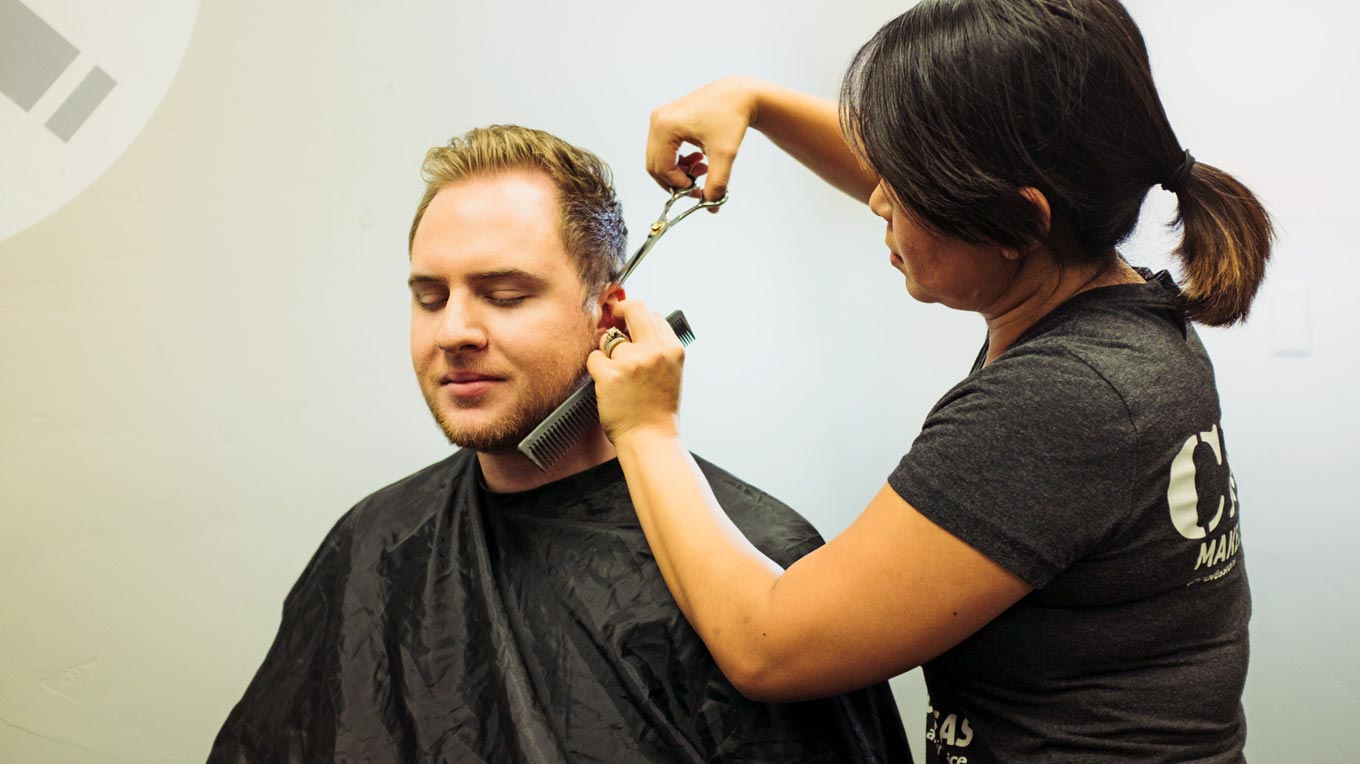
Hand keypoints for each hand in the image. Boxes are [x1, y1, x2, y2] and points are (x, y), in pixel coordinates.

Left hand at [586, 300, 685, 442]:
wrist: (650, 439)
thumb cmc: (657, 410)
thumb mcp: (670, 373)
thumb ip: (657, 349)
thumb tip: (631, 328)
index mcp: (673, 350)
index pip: (654, 316)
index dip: (639, 319)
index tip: (630, 325)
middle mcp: (655, 351)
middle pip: (633, 308)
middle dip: (619, 309)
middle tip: (612, 316)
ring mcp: (632, 361)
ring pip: (608, 338)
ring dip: (607, 353)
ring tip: (618, 375)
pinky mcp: (610, 374)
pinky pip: (594, 357)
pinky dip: (596, 369)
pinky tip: (608, 385)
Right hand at [647, 77, 762, 206]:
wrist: (738, 94)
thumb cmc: (732, 117)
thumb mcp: (725, 154)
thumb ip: (717, 183)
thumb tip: (712, 206)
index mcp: (666, 127)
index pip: (662, 168)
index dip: (679, 185)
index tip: (698, 192)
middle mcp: (658, 120)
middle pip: (655, 165)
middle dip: (675, 180)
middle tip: (697, 186)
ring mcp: (660, 118)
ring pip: (659, 158)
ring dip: (677, 171)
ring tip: (702, 169)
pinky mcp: (666, 119)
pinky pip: (663, 148)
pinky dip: (678, 160)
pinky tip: (698, 159)